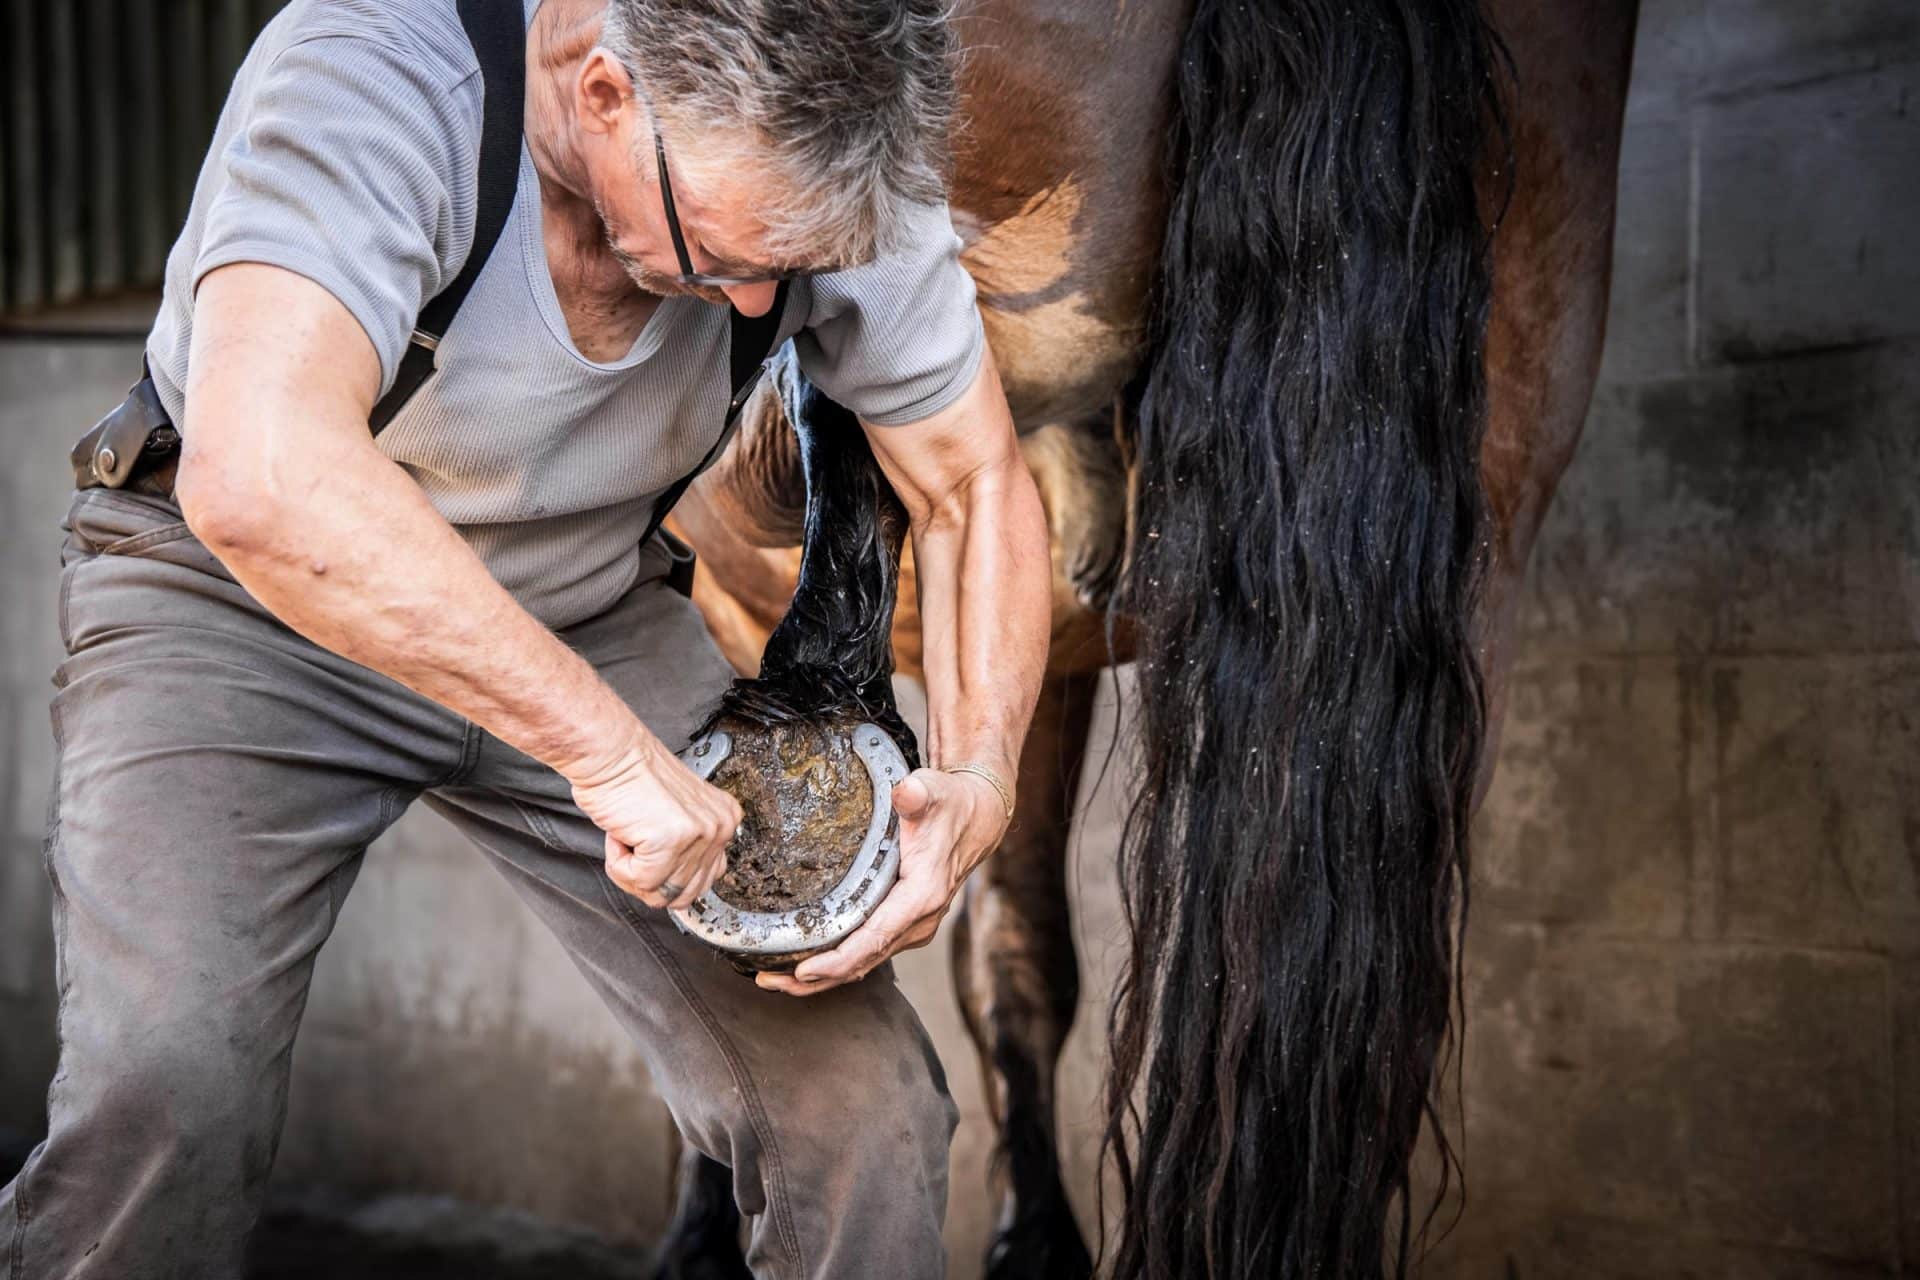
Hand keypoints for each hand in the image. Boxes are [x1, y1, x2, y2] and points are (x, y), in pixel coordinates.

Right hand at [569, 734, 741, 910]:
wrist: (610, 754)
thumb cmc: (630, 779)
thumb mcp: (677, 816)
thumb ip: (690, 850)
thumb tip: (684, 887)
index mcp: (724, 821)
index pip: (704, 881)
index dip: (667, 873)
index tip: (650, 848)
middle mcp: (720, 828)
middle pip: (685, 894)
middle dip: (650, 879)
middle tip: (635, 847)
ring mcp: (699, 835)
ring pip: (662, 894)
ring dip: (632, 871)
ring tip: (629, 836)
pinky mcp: (671, 841)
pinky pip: (640, 881)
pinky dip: (619, 864)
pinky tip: (622, 834)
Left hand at [756, 765, 1010, 995]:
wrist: (977, 817)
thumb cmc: (950, 805)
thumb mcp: (933, 791)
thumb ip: (916, 794)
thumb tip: (905, 792)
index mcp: (923, 895)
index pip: (876, 938)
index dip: (839, 959)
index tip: (804, 970)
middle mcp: (919, 921)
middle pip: (863, 962)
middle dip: (816, 978)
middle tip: (770, 981)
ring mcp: (913, 927)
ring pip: (864, 963)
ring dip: (822, 977)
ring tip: (775, 980)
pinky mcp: (904, 925)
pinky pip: (867, 952)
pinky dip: (836, 964)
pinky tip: (805, 965)